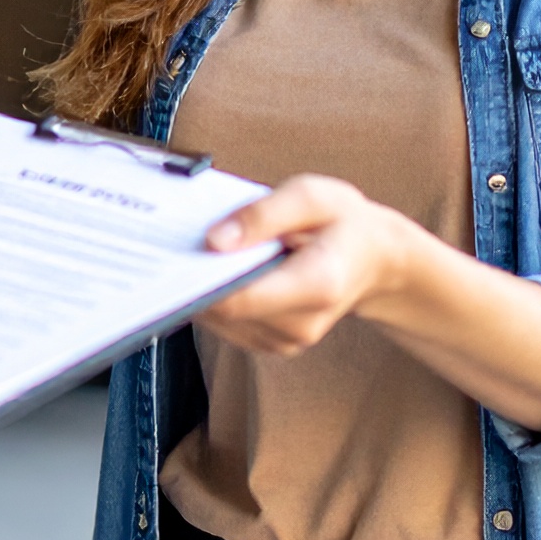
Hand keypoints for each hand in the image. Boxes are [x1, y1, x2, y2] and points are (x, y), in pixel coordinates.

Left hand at [195, 174, 426, 355]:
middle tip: (174, 242)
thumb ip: (263, 214)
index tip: (167, 255)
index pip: (239, 299)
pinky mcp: (272, 342)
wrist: (374, 259)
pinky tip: (220, 268)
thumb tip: (213, 241)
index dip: (197, 280)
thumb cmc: (341, 221)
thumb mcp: (311, 196)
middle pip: (222, 312)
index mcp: (317, 285)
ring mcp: (286, 340)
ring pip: (218, 320)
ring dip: (203, 287)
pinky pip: (227, 323)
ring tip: (204, 250)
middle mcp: (301, 325)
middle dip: (195, 278)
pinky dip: (216, 296)